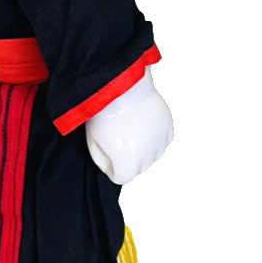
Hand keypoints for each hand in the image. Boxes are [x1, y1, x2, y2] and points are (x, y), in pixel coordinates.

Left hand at [85, 68, 173, 183]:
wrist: (123, 85)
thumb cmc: (104, 112)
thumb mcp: (93, 142)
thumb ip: (103, 162)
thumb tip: (114, 167)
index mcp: (128, 163)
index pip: (120, 177)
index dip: (110, 164)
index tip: (105, 147)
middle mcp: (147, 157)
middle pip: (137, 168)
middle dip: (127, 157)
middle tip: (116, 134)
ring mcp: (160, 142)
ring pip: (151, 156)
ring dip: (142, 148)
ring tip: (129, 128)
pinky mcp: (168, 128)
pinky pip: (162, 142)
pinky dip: (154, 137)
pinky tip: (143, 125)